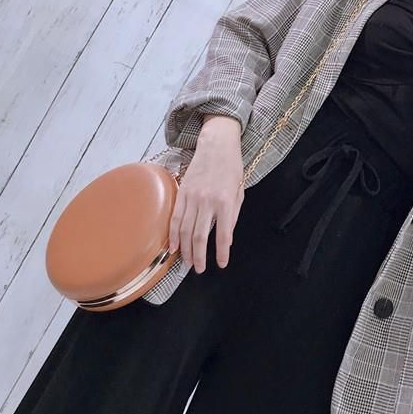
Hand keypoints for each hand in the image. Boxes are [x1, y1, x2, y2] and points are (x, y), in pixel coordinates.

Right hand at [168, 140, 244, 272]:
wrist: (217, 145)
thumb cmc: (231, 168)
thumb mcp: (239, 192)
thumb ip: (233, 215)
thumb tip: (227, 238)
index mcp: (225, 201)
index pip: (223, 234)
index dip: (221, 252)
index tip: (221, 264)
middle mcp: (207, 201)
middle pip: (199, 236)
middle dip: (198, 256)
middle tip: (198, 269)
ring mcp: (192, 197)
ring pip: (185, 230)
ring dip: (185, 249)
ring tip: (186, 262)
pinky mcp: (181, 192)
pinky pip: (175, 218)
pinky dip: (173, 234)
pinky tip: (173, 246)